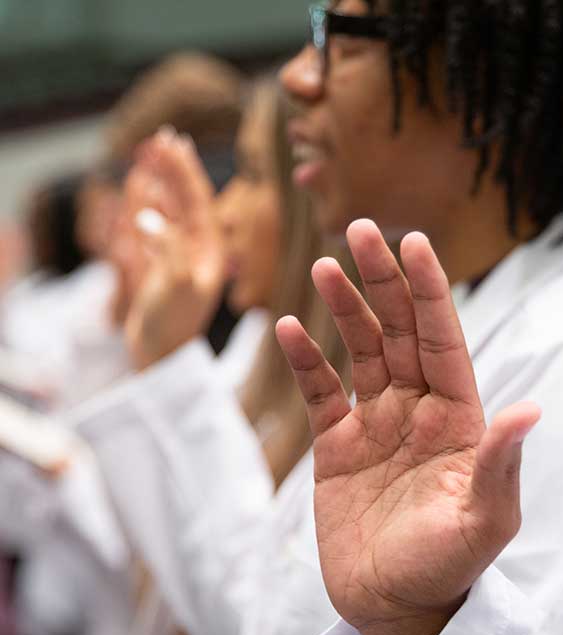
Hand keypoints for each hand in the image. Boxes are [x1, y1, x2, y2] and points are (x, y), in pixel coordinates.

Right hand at [124, 130, 225, 369]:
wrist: (160, 354)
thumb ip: (167, 251)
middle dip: (171, 170)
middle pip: (181, 199)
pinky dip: (142, 207)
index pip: (197, 201)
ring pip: (164, 210)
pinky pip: (147, 227)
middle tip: (161, 137)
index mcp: (208, 250)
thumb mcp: (177, 287)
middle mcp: (194, 249)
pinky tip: (140, 190)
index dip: (184, 170)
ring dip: (156, 184)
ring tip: (150, 156)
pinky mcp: (155, 266)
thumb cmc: (174, 323)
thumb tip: (148, 219)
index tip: (175, 141)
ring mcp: (174, 256)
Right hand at [276, 220, 540, 634]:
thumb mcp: (482, 522)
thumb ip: (498, 464)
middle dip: (382, 281)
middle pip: (399, 331)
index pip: (442, 339)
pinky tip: (288, 329)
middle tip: (360, 229)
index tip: (413, 243)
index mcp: (457, 418)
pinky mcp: (337, 447)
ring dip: (344, 309)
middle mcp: (417, 410)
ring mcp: (376, 425)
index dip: (429, 291)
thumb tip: (529, 409)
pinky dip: (305, 362)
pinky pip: (320, 393)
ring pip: (360, 352)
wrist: (396, 607)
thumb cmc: (448, 568)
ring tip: (325, 268)